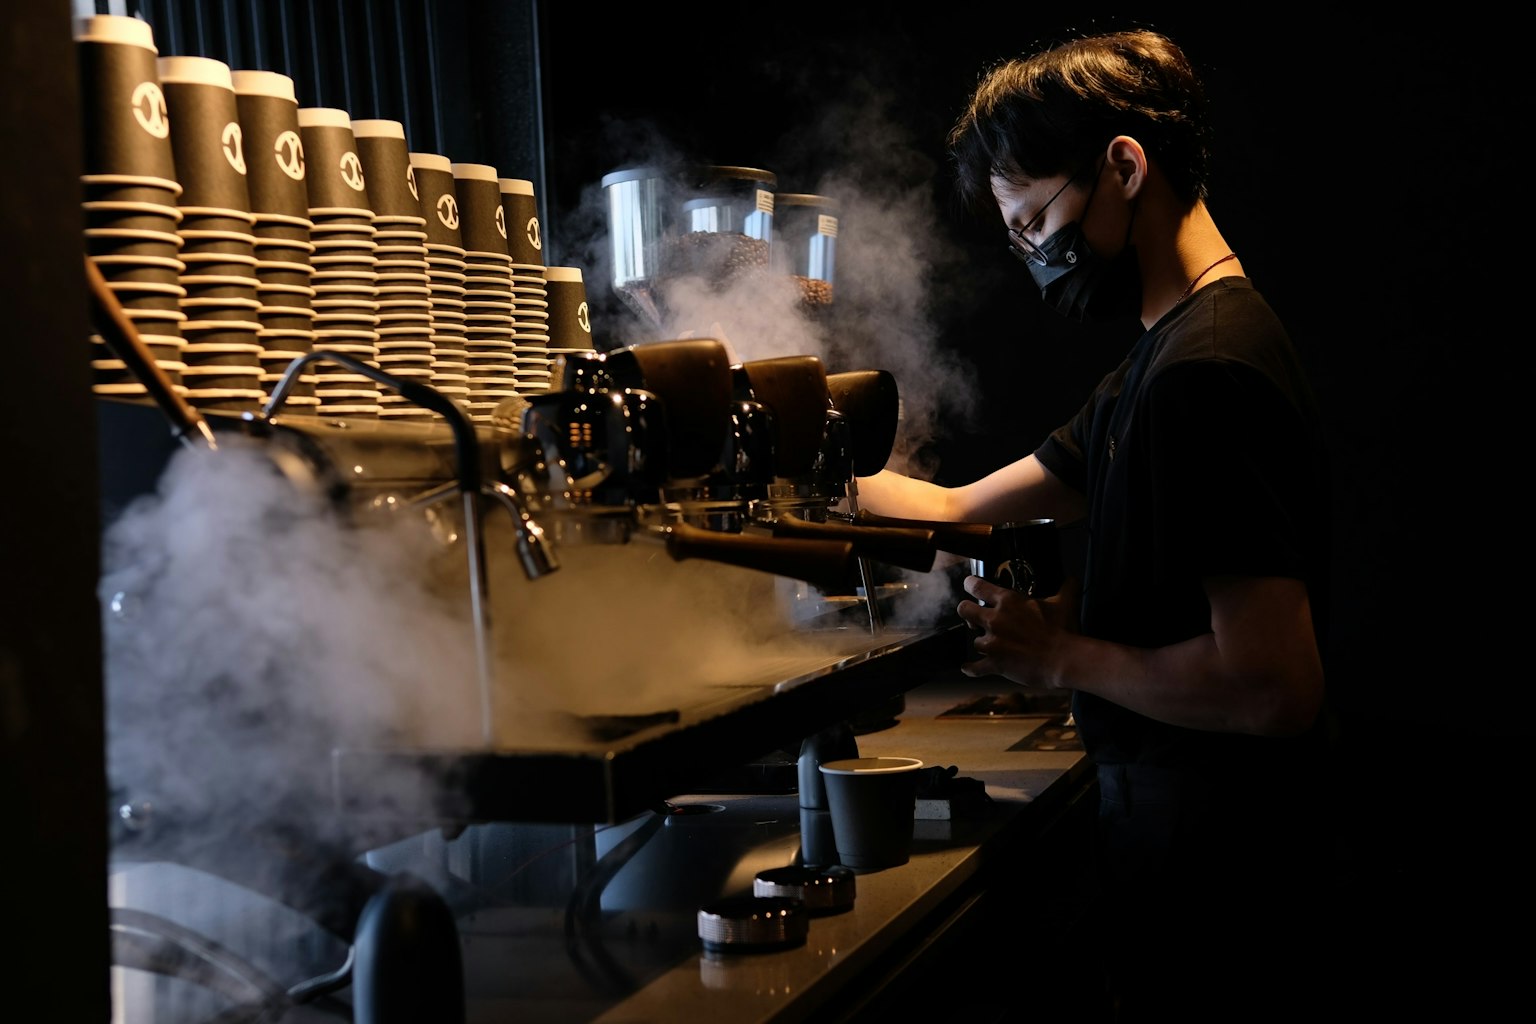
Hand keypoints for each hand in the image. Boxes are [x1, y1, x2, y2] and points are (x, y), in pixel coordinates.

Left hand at [956, 574, 1079, 687]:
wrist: (1064, 659)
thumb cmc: (1063, 630)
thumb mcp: (1064, 603)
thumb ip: (1066, 588)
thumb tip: (1074, 579)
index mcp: (1008, 601)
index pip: (977, 586)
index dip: (971, 585)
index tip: (970, 585)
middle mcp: (995, 619)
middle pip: (964, 610)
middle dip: (967, 613)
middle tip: (974, 618)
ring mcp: (993, 643)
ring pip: (974, 640)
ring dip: (982, 643)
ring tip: (990, 645)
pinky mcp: (995, 664)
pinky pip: (974, 667)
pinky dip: (970, 668)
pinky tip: (967, 667)